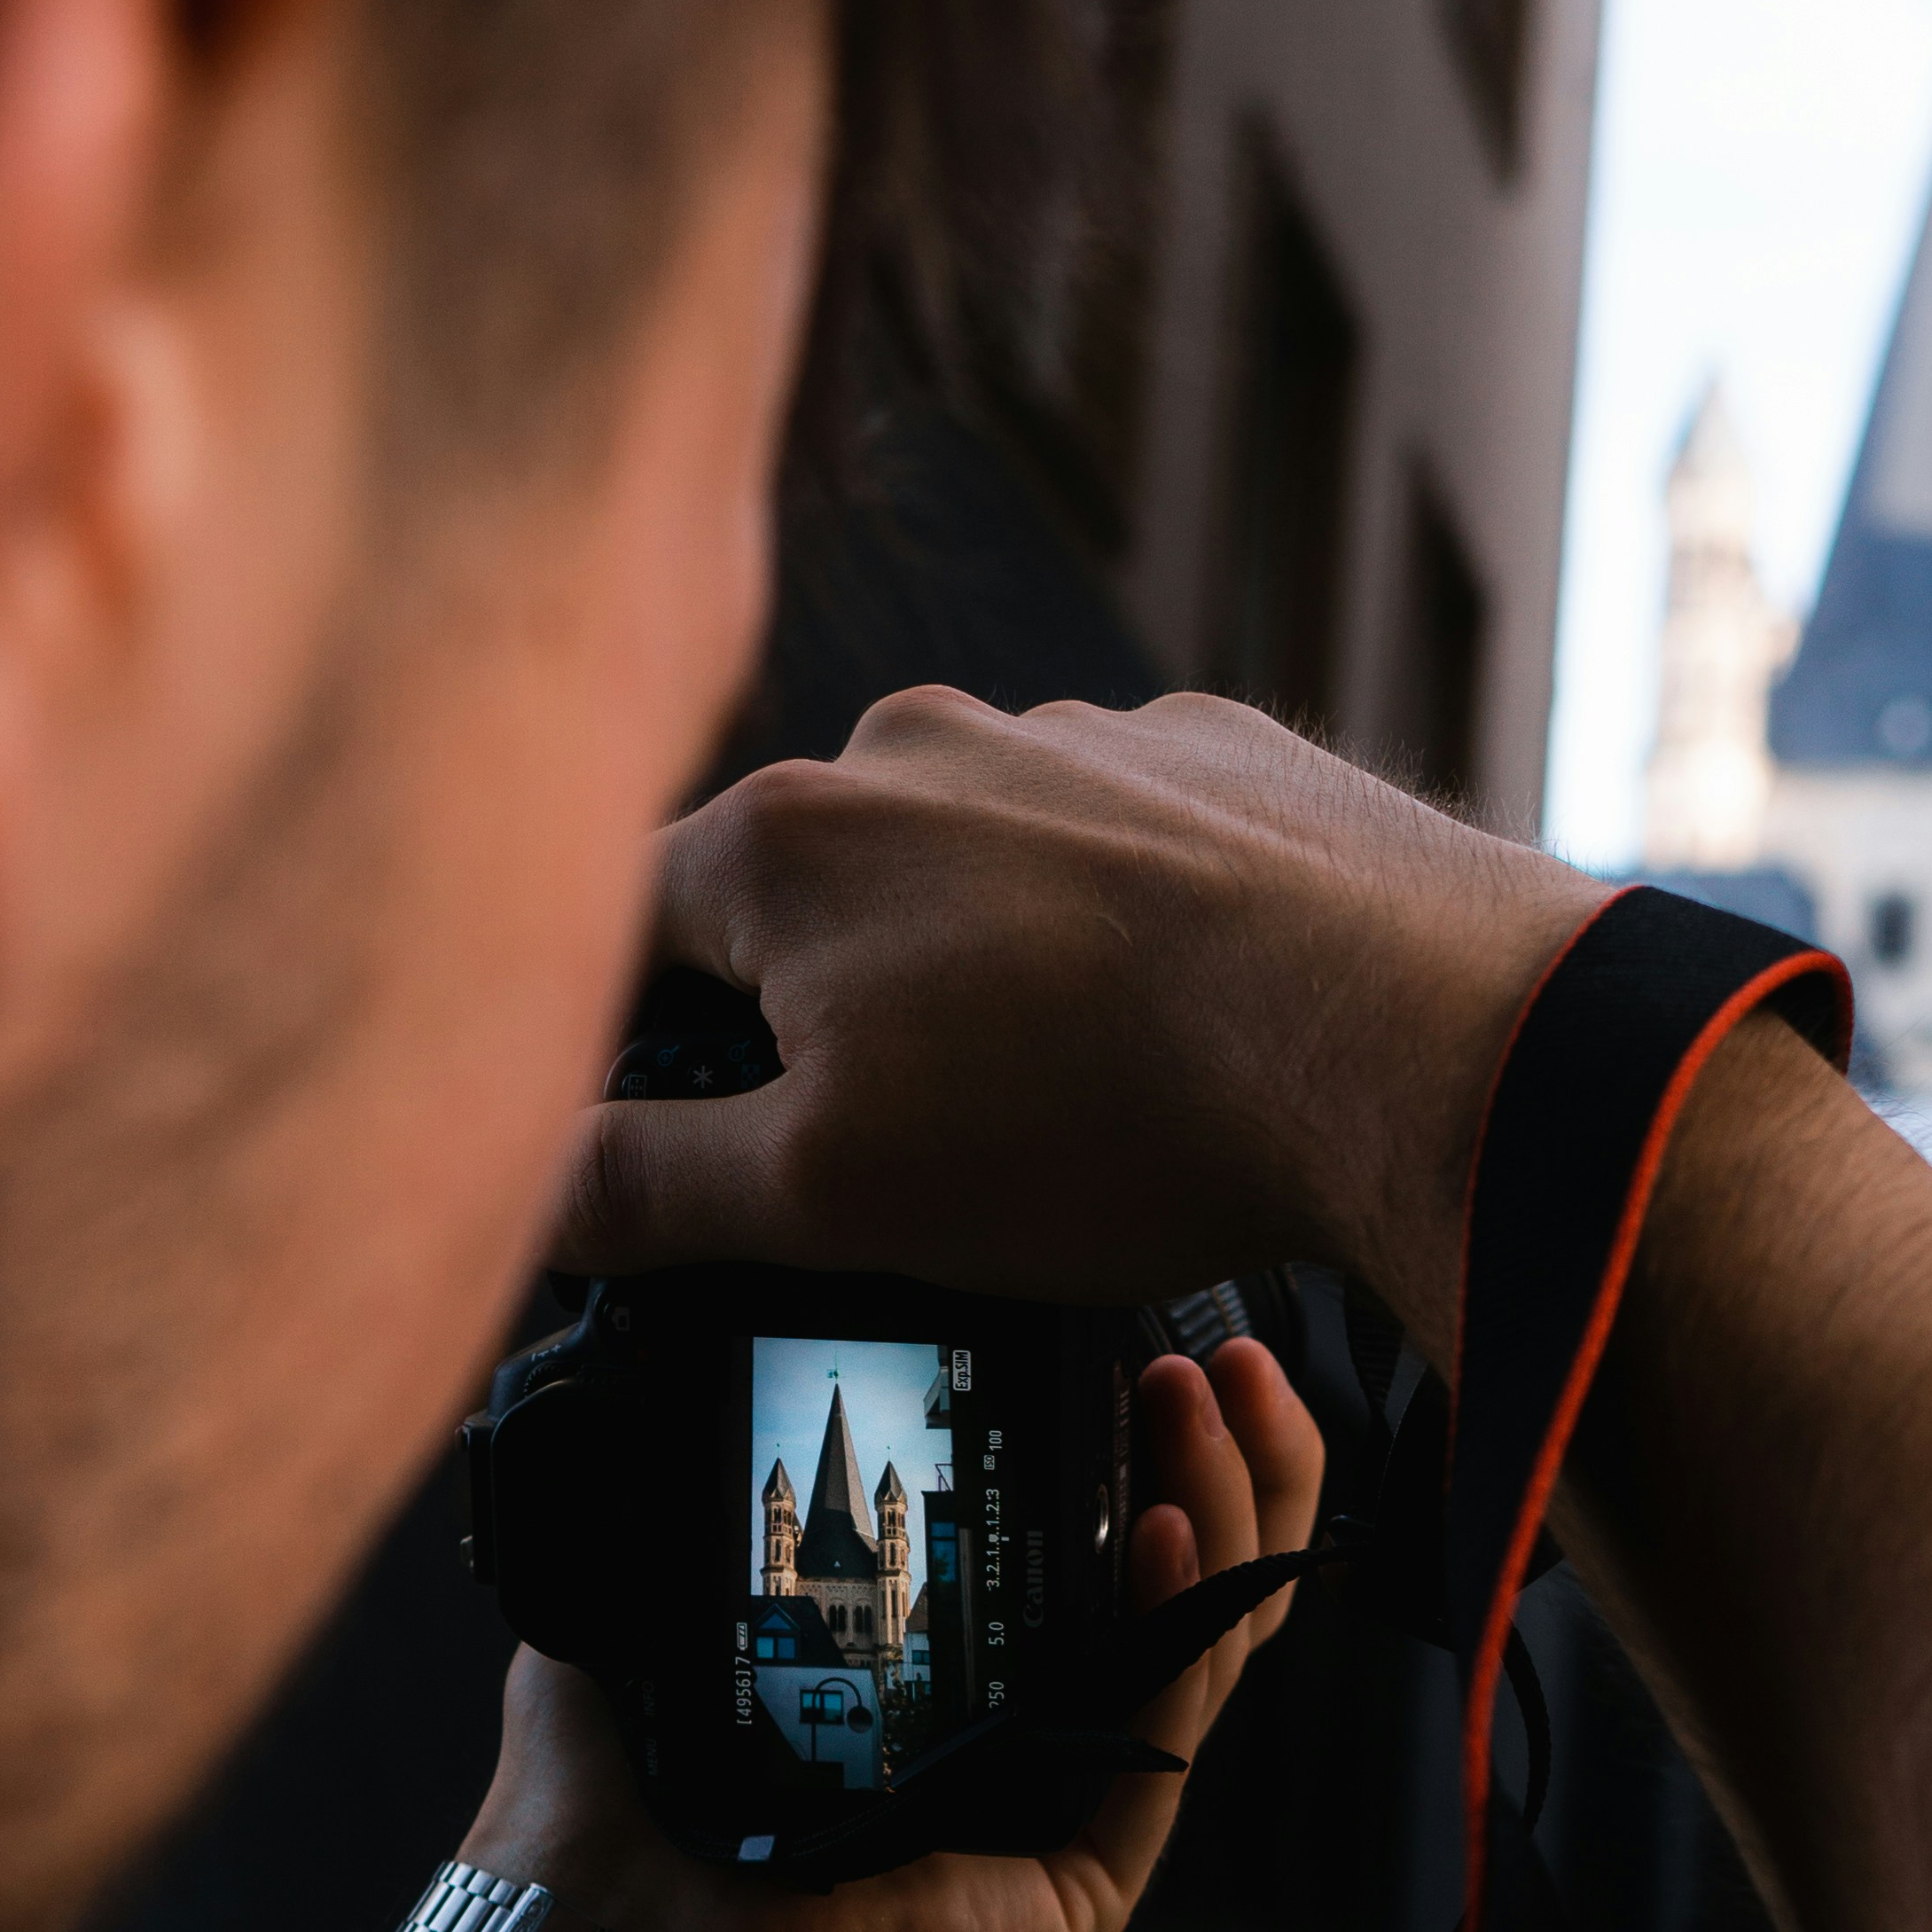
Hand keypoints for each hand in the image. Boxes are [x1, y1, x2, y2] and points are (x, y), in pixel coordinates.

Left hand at [459, 1335, 1324, 1931]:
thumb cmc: (612, 1808)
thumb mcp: (658, 1606)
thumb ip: (712, 1517)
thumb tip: (709, 1384)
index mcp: (955, 1683)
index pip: (1096, 1551)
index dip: (1150, 1448)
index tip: (1145, 1341)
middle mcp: (1029, 1743)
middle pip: (1194, 1593)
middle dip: (1234, 1463)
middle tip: (1218, 1359)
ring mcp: (1062, 1817)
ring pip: (1204, 1656)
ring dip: (1223, 1515)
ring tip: (1192, 1408)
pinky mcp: (1075, 1894)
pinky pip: (1162, 1753)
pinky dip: (1181, 1639)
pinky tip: (1169, 1534)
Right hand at [550, 689, 1599, 1357]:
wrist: (1405, 1033)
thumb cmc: (1109, 1116)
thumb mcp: (832, 1196)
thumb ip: (651, 1187)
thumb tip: (526, 1190)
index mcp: (786, 836)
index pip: (626, 926)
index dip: (622, 1043)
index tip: (660, 1130)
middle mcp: (913, 742)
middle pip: (801, 887)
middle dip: (817, 1012)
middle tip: (888, 1152)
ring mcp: (1075, 735)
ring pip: (966, 862)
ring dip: (974, 969)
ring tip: (1056, 1105)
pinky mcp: (1216, 757)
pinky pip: (1118, 850)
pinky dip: (1117, 934)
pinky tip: (1173, 1034)